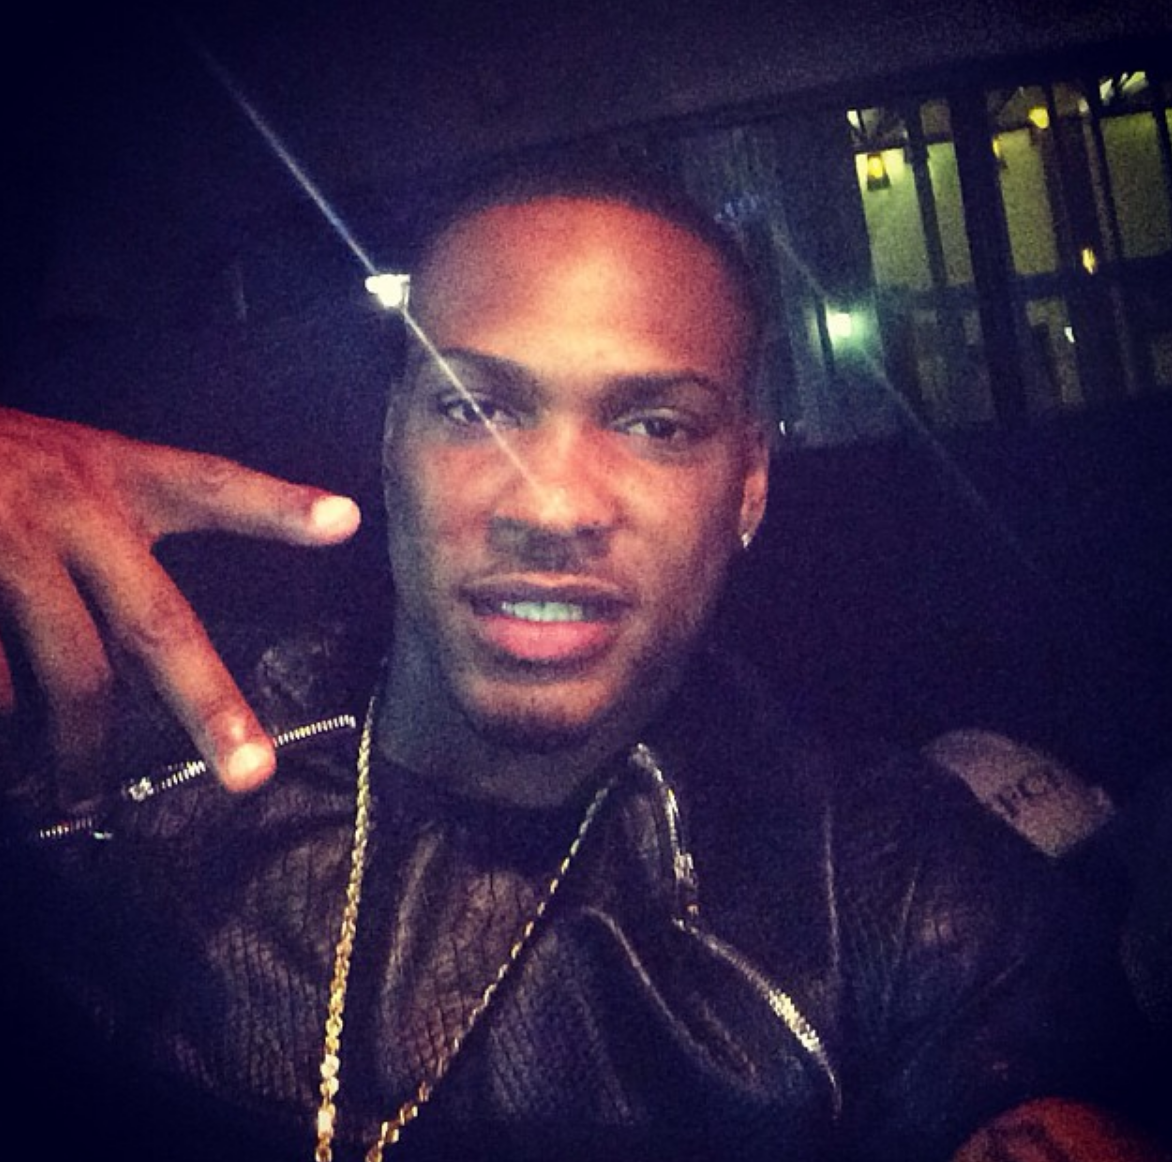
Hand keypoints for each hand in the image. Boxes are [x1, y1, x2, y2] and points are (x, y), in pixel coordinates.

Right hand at [0, 407, 360, 805]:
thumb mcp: (62, 469)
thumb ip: (114, 536)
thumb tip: (148, 657)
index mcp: (113, 475)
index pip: (211, 486)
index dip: (278, 507)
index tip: (347, 522)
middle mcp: (72, 505)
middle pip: (156, 622)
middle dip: (208, 703)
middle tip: (250, 773)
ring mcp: (6, 542)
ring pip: (71, 674)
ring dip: (81, 748)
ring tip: (84, 799)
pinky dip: (8, 718)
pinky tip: (16, 747)